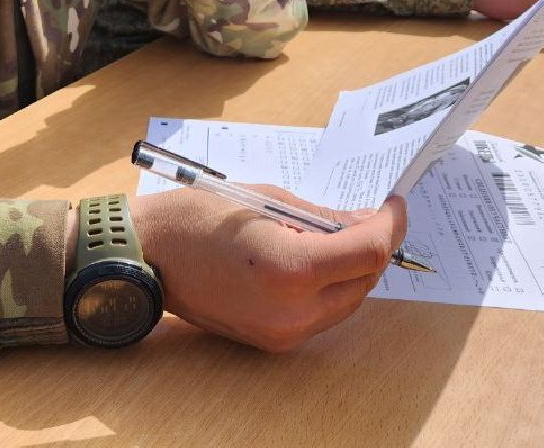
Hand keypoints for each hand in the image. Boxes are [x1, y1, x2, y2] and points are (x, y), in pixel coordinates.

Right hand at [132, 185, 405, 352]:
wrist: (149, 256)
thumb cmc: (197, 217)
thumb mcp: (266, 201)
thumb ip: (322, 217)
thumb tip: (365, 222)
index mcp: (290, 269)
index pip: (368, 252)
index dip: (390, 224)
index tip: (394, 204)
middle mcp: (293, 311)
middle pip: (364, 281)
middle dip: (374, 246)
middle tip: (370, 215)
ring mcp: (283, 333)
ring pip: (347, 301)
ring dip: (353, 268)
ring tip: (339, 235)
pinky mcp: (273, 341)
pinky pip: (321, 314)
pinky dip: (329, 286)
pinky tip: (315, 259)